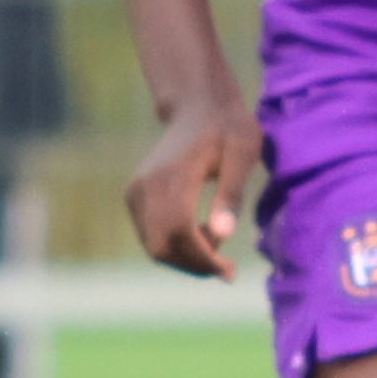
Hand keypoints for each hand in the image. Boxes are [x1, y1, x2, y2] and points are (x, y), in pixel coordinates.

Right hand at [125, 98, 256, 278]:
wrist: (197, 105)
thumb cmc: (228, 128)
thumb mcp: (243, 153)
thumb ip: (232, 193)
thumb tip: (224, 234)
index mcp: (173, 176)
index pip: (181, 233)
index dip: (204, 259)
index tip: (229, 272)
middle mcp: (146, 186)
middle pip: (163, 246)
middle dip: (195, 265)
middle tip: (226, 267)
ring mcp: (135, 192)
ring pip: (154, 246)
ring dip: (185, 258)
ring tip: (217, 245)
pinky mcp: (133, 196)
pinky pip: (150, 236)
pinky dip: (174, 246)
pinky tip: (200, 234)